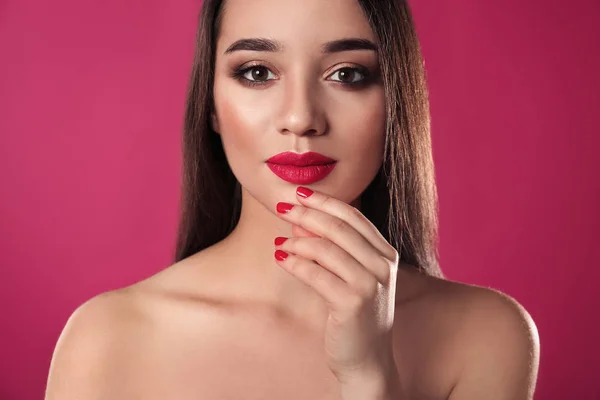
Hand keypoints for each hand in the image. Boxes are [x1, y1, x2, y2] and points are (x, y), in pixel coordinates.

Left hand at [273, 186, 399, 384]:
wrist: (367, 359)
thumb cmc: (356, 315)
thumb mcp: (351, 276)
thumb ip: (334, 249)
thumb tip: (301, 223)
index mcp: (386, 254)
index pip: (353, 216)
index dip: (325, 202)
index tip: (299, 194)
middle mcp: (382, 265)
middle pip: (339, 227)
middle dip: (307, 214)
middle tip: (282, 207)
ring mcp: (370, 284)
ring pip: (326, 248)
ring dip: (297, 241)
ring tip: (280, 241)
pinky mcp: (353, 302)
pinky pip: (316, 274)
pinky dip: (295, 264)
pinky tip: (281, 259)